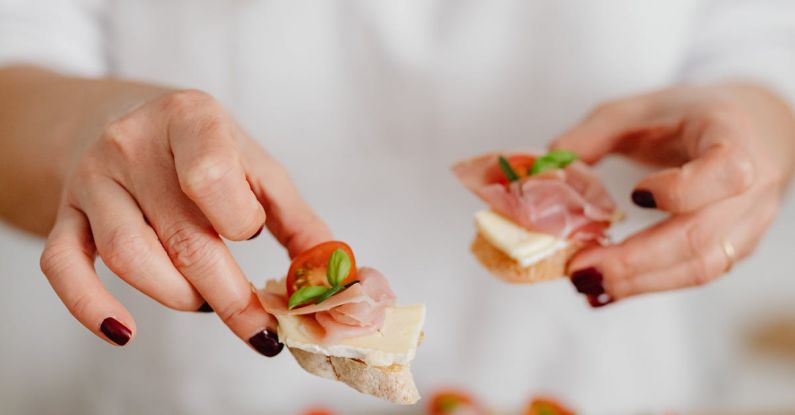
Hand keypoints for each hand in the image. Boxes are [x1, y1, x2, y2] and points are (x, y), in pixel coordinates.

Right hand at [39, 90, 330, 352]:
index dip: (241, 222)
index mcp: (192, 119)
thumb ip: (297, 219)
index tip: (254, 236)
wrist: (122, 122)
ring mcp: (93, 178)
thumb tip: (336, 276)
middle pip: (182, 235)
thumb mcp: (254, 167)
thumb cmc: (203, 150)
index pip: (211, 176)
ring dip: (177, 296)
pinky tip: (124, 331)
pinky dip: (91, 306)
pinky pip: (63, 265)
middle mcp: (134, 143)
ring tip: (203, 301)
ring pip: (129, 256)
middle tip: (259, 329)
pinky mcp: (65, 213)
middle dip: (228, 296)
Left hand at [552, 84, 794, 305]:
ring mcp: (747, 223)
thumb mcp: (638, 109)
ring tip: (587, 284)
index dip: (681, 190)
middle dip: (636, 260)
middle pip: (701, 236)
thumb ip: (592, 134)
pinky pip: (694, 274)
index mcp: (732, 135)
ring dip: (639, 282)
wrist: (749, 130)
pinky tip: (608, 287)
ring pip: (701, 266)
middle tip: (581, 269)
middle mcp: (752, 185)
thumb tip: (549, 168)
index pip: (726, 171)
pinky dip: (648, 284)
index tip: (635, 196)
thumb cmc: (688, 117)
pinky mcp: (733, 249)